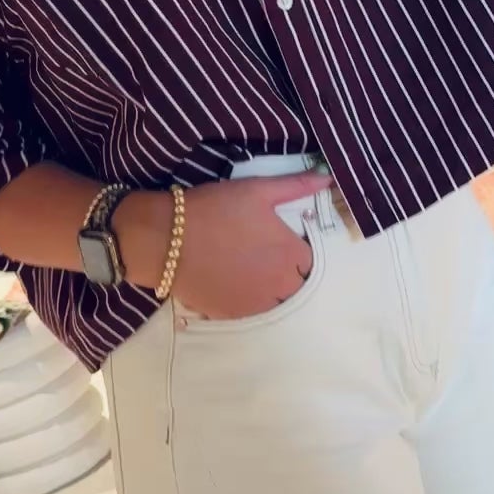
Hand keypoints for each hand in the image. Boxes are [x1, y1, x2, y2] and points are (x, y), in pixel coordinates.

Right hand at [117, 173, 330, 319]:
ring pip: (274, 301)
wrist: (165, 238)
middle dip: (284, 270)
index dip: (294, 249)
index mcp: (292, 255)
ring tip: (245, 267)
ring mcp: (256, 305)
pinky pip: (249, 311)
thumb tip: (328, 178)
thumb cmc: (215, 209)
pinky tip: (230, 280)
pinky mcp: (232, 315)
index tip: (276, 238)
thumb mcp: (258, 189)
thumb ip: (296, 186)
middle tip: (257, 251)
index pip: (309, 260)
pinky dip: (244, 300)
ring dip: (267, 288)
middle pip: (295, 283)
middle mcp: (280, 286)